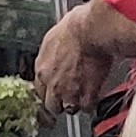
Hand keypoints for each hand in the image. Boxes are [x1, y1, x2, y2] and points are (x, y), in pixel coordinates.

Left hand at [34, 3, 122, 119]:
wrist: (90, 31)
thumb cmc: (75, 26)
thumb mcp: (54, 37)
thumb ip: (53, 53)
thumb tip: (58, 51)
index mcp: (42, 68)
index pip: (39, 90)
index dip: (50, 91)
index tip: (56, 90)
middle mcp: (52, 83)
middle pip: (52, 105)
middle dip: (61, 102)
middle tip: (70, 95)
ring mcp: (68, 91)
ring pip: (69, 109)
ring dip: (76, 104)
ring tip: (84, 97)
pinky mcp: (86, 95)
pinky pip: (87, 108)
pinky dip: (92, 103)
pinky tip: (96, 95)